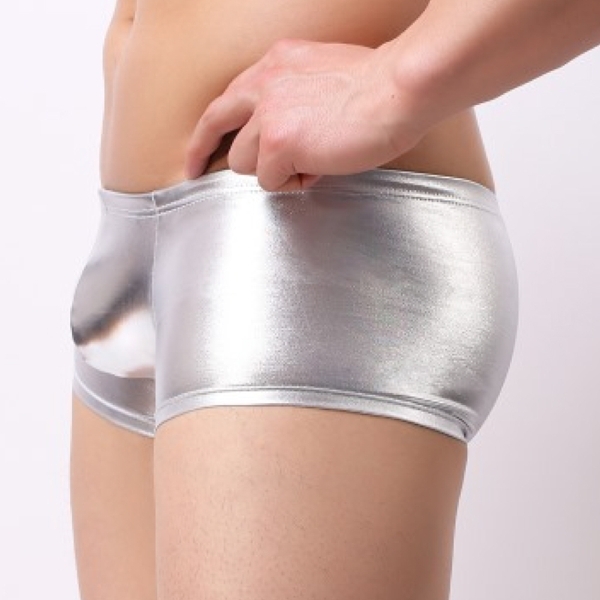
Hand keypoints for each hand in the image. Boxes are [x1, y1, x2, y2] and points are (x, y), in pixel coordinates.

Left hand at [183, 38, 426, 191]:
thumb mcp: (323, 73)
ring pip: (243, 161)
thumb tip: (291, 129)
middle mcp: (264, 82)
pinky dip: (294, 182)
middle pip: (214, 123)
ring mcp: (268, 113)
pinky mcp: (278, 142)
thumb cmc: (378, 87)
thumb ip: (295, 93)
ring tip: (308, 163)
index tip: (202, 145)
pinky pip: (270, 181)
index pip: (229, 96)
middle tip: (196, 170)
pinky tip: (319, 168)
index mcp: (275, 63)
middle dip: (202, 151)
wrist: (399, 89)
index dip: (212, 125)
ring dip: (271, 170)